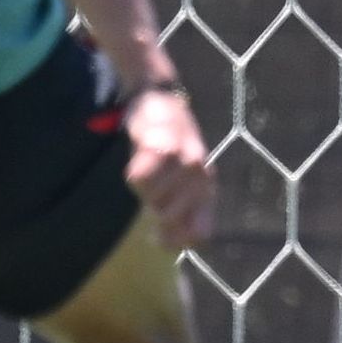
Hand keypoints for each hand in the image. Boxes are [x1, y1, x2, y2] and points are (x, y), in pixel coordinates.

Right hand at [121, 78, 212, 249]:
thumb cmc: (171, 147)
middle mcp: (200, 174)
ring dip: (142, 189)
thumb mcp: (184, 182)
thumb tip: (180, 245)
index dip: (174, 241)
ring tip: (147, 169)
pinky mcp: (160, 143)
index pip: (199, 235)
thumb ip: (182, 213)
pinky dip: (134, 172)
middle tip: (150, 188)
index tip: (155, 236)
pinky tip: (138, 157)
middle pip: (164, 217)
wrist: (161, 97)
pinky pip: (139, 176)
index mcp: (207, 188)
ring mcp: (183, 158)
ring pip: (151, 199)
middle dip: (151, 209)